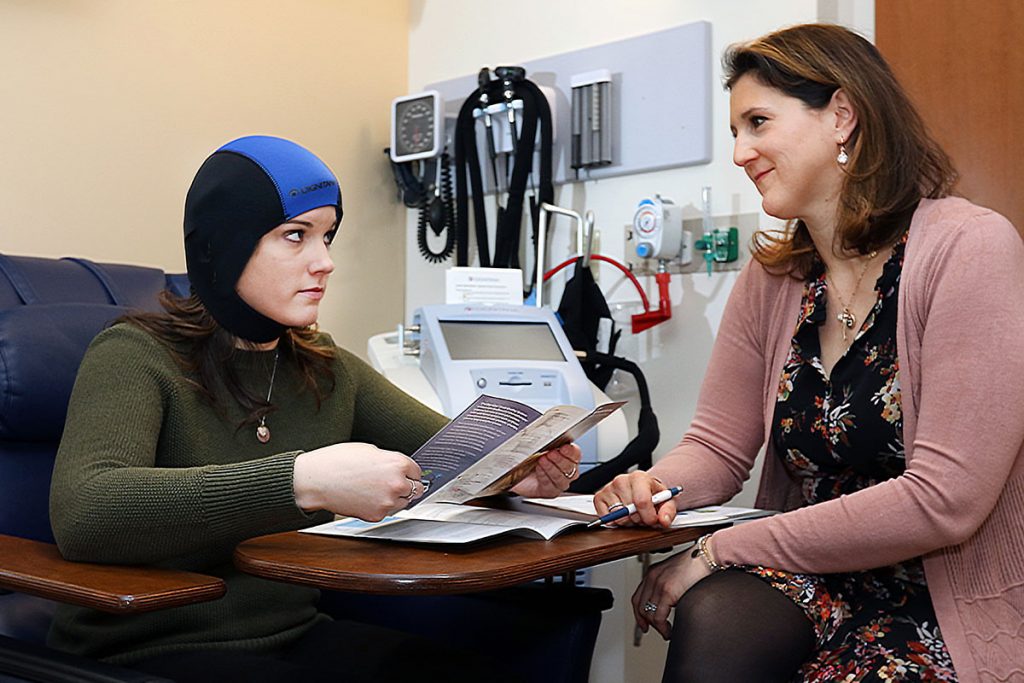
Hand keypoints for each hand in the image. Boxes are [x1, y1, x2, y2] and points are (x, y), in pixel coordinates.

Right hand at [293, 443, 424, 520]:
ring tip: (375, 490)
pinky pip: (387, 512)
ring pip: (403, 503)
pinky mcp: (377, 515)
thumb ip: (388, 460)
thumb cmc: (337, 462)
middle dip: (407, 486)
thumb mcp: (369, 450)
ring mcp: (388, 501)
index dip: (409, 472)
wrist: (317, 481)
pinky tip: (367, 498)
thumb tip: (397, 467)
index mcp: (397, 463)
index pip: (417, 471)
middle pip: (416, 489)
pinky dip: (381, 507)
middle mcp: (397, 483)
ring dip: (395, 498)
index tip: (406, 474)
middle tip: (392, 484)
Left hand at [510, 443, 581, 497]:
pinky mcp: (550, 492)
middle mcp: (566, 471)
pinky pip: (550, 486)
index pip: (575, 454)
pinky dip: (544, 476)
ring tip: (542, 460)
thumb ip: (546, 441)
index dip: (571, 451)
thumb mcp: (537, 445)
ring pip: (562, 479)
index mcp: (567, 456)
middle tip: (551, 453)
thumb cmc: (528, 456)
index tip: (564, 447)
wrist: (516, 470)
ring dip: (552, 468)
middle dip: (560, 460)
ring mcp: (559, 483)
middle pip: (570, 467)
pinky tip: (538, 469)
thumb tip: (547, 434)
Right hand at [593, 470, 676, 527]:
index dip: (648, 516)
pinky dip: (615, 522)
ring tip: (633, 514)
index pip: (642, 500)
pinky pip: (606, 518)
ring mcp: (608, 488)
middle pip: (629, 512)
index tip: (652, 520)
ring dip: (627, 521)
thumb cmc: (652, 494)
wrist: (641, 488)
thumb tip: (664, 520)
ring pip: (618, 517)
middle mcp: (621, 480)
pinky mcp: (599, 497)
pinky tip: (622, 514)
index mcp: (639, 477)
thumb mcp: (666, 501)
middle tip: (643, 515)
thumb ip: (668, 511)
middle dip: (639, 519)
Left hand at [632, 548, 713, 638]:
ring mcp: (659, 584)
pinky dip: (663, 629)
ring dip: (657, 627)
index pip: (638, 597)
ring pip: (648, 614)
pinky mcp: (667, 592)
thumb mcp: (676, 573)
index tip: (644, 623)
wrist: (707, 555)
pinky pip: (658, 617)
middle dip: (647, 622)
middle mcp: (652, 577)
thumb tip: (669, 603)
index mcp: (653, 572)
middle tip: (658, 631)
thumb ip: (669, 585)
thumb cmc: (698, 564)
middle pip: (640, 607)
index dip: (639, 613)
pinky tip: (669, 631)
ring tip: (667, 632)